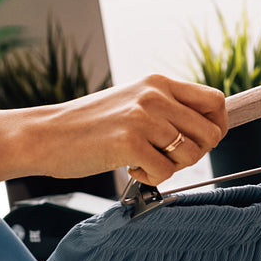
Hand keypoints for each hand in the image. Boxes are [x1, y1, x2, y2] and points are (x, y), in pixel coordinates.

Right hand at [0, 74, 226, 185]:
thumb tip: (208, 128)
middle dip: (196, 154)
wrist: (45, 135)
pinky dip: (152, 178)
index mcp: (159, 83)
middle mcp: (155, 95)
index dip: (216, 127)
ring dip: (173, 166)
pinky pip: (166, 171)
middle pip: (211, 132)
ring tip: (145, 161)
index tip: (199, 142)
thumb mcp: (132, 103)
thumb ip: (166, 109)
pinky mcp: (130, 142)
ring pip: (192, 153)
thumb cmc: (89, 126)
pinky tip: (130, 169)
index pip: (215, 101)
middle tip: (168, 158)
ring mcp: (143, 117)